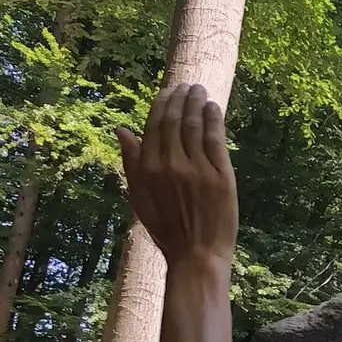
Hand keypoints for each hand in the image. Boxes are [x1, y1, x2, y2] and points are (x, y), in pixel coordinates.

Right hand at [119, 81, 237, 268]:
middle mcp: (171, 164)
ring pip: (195, 125)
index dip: (161, 105)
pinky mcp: (220, 175)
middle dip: (180, 98)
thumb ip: (132, 163)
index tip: (168, 91)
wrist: (196, 256)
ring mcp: (197, 168)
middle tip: (186, 85)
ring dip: (197, 103)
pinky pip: (215, 139)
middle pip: (175, 121)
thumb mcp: (139, 198)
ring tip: (199, 90)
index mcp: (148, 169)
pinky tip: (213, 108)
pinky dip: (214, 119)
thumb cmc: (167, 231)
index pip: (154, 126)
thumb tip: (121, 130)